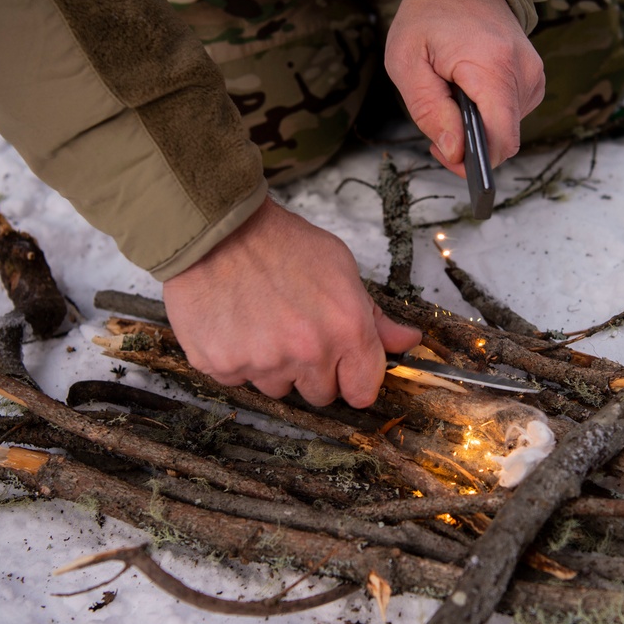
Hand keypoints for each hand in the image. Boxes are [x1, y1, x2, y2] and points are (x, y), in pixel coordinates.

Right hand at [162, 197, 420, 407]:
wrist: (216, 229)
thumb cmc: (281, 243)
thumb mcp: (340, 268)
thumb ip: (375, 315)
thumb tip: (407, 340)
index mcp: (346, 330)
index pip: (362, 391)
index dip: (353, 379)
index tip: (344, 368)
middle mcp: (308, 354)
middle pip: (320, 394)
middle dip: (312, 371)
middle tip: (295, 331)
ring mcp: (263, 364)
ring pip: (277, 388)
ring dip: (274, 366)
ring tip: (261, 322)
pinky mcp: (222, 366)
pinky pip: (238, 379)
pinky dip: (237, 359)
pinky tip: (235, 325)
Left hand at [384, 0, 544, 174]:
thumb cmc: (428, 17)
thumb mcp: (407, 63)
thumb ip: (429, 112)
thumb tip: (455, 152)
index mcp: (494, 68)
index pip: (501, 140)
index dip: (475, 161)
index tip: (447, 154)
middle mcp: (523, 73)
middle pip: (503, 140)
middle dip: (470, 146)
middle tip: (439, 128)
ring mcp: (532, 75)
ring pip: (507, 131)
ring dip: (478, 129)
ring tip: (452, 101)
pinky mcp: (532, 78)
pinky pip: (511, 116)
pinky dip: (489, 116)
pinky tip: (469, 96)